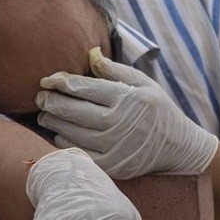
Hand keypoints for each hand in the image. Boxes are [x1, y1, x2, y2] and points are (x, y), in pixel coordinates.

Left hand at [35, 48, 218, 178]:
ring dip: (53, 122)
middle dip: (51, 102)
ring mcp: (115, 147)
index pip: (84, 89)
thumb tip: (90, 54)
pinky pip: (80, 153)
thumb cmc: (158, 109)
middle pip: (74, 111)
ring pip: (73, 133)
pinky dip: (65, 143)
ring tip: (43, 114)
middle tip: (39, 97)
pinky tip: (57, 134)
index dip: (61, 83)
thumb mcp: (143, 83)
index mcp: (126, 98)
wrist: (180, 147)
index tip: (45, 80)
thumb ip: (115, 70)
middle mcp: (120, 123)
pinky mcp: (113, 166)